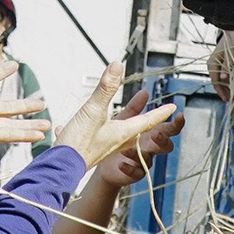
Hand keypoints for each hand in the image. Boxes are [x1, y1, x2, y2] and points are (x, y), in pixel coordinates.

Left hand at [0, 34, 49, 151]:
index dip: (1, 72)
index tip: (15, 65)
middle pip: (8, 106)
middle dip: (25, 105)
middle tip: (41, 103)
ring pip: (12, 123)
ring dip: (30, 124)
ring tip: (47, 123)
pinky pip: (9, 134)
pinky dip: (24, 134)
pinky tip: (40, 134)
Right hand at [57, 64, 176, 167]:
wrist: (60, 167)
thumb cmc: (78, 142)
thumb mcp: (93, 111)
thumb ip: (105, 89)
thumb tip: (117, 66)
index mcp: (122, 133)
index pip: (147, 121)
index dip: (160, 112)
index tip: (173, 108)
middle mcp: (117, 141)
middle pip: (139, 128)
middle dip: (149, 119)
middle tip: (160, 113)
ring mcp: (106, 146)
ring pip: (124, 132)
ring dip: (131, 121)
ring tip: (133, 115)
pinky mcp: (93, 148)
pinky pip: (109, 135)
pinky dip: (112, 127)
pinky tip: (98, 123)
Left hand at [92, 88, 184, 188]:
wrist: (101, 161)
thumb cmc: (116, 138)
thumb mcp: (123, 120)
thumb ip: (134, 108)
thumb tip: (145, 91)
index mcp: (151, 133)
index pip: (168, 128)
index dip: (176, 123)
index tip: (179, 115)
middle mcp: (150, 147)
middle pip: (167, 146)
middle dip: (164, 140)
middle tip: (155, 134)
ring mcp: (143, 161)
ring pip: (151, 159)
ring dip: (140, 154)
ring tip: (125, 150)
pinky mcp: (134, 173)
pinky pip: (138, 173)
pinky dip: (131, 169)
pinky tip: (121, 164)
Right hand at [209, 32, 233, 101]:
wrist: (232, 33)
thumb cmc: (232, 43)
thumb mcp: (231, 55)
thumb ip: (227, 67)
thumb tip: (223, 79)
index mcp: (212, 64)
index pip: (215, 81)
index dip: (220, 91)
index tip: (226, 99)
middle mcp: (212, 66)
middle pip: (217, 82)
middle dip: (224, 91)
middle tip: (231, 100)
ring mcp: (215, 65)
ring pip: (220, 80)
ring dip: (226, 87)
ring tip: (233, 95)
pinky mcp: (220, 64)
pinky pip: (222, 75)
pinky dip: (227, 82)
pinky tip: (232, 86)